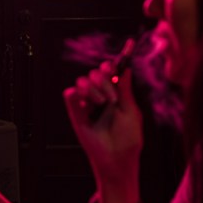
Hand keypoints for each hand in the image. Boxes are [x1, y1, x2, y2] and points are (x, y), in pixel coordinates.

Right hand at [63, 43, 142, 186]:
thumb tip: (126, 69)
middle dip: (106, 81)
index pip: (114, 72)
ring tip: (101, 105)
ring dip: (94, 90)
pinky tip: (87, 104)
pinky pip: (70, 94)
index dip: (119, 60)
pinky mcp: (76, 112)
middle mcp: (102, 96)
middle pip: (98, 72)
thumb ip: (126, 89)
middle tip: (112, 98)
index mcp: (117, 95)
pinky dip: (76, 94)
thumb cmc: (128, 139)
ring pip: (84, 80)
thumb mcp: (132, 111)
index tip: (130, 44)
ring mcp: (88, 104)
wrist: (117, 158)